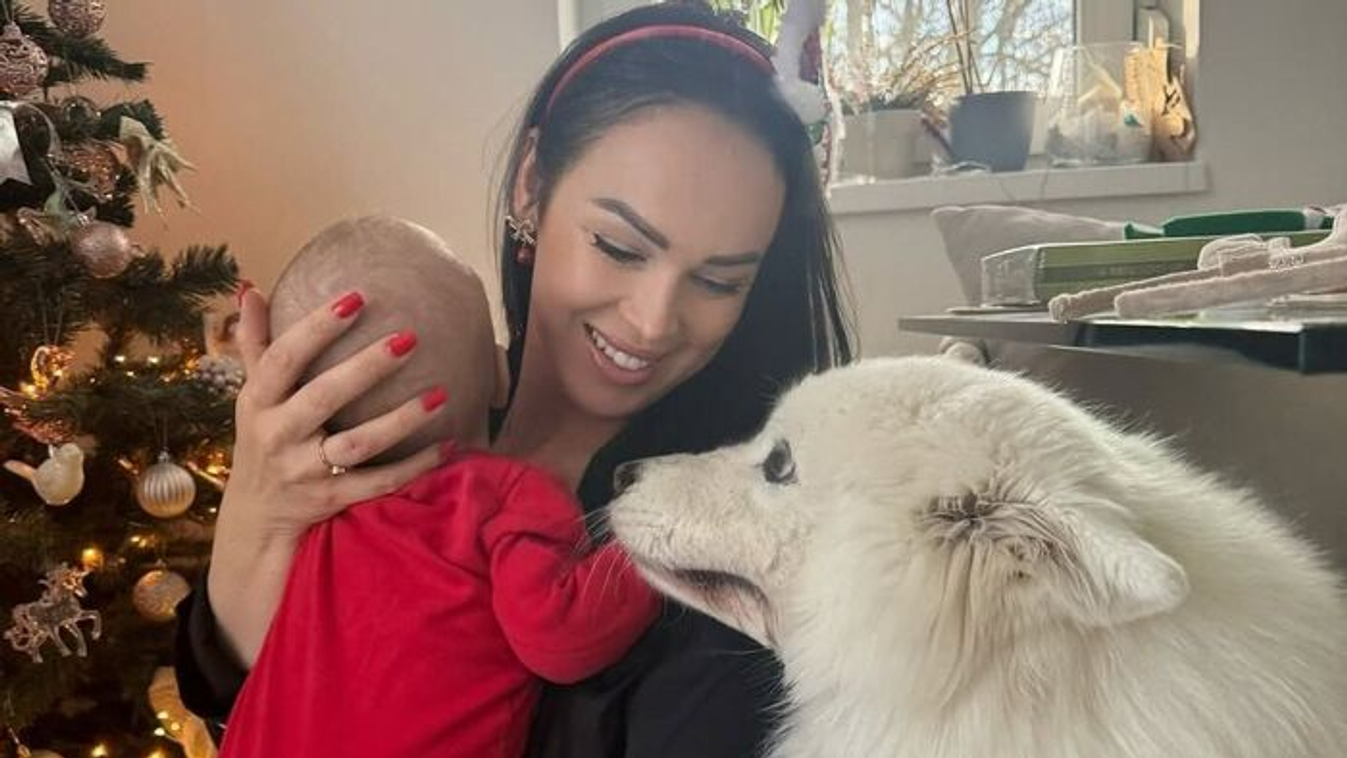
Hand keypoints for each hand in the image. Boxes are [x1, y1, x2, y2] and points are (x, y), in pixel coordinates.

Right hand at [222, 286, 449, 540]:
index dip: (317, 328)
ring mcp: (306, 471)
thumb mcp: (252, 393)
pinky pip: (378, 482)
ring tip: (440, 394)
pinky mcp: (333, 499)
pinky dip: (415, 466)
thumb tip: (249, 288)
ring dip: (400, 420)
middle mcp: (278, 435)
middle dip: (367, 368)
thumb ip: (255, 343)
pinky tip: (449, 444)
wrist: (257, 516)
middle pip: (324, 397)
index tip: (357, 298)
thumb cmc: (263, 437)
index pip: (284, 358)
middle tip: (410, 338)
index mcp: (258, 401)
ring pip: (357, 445)